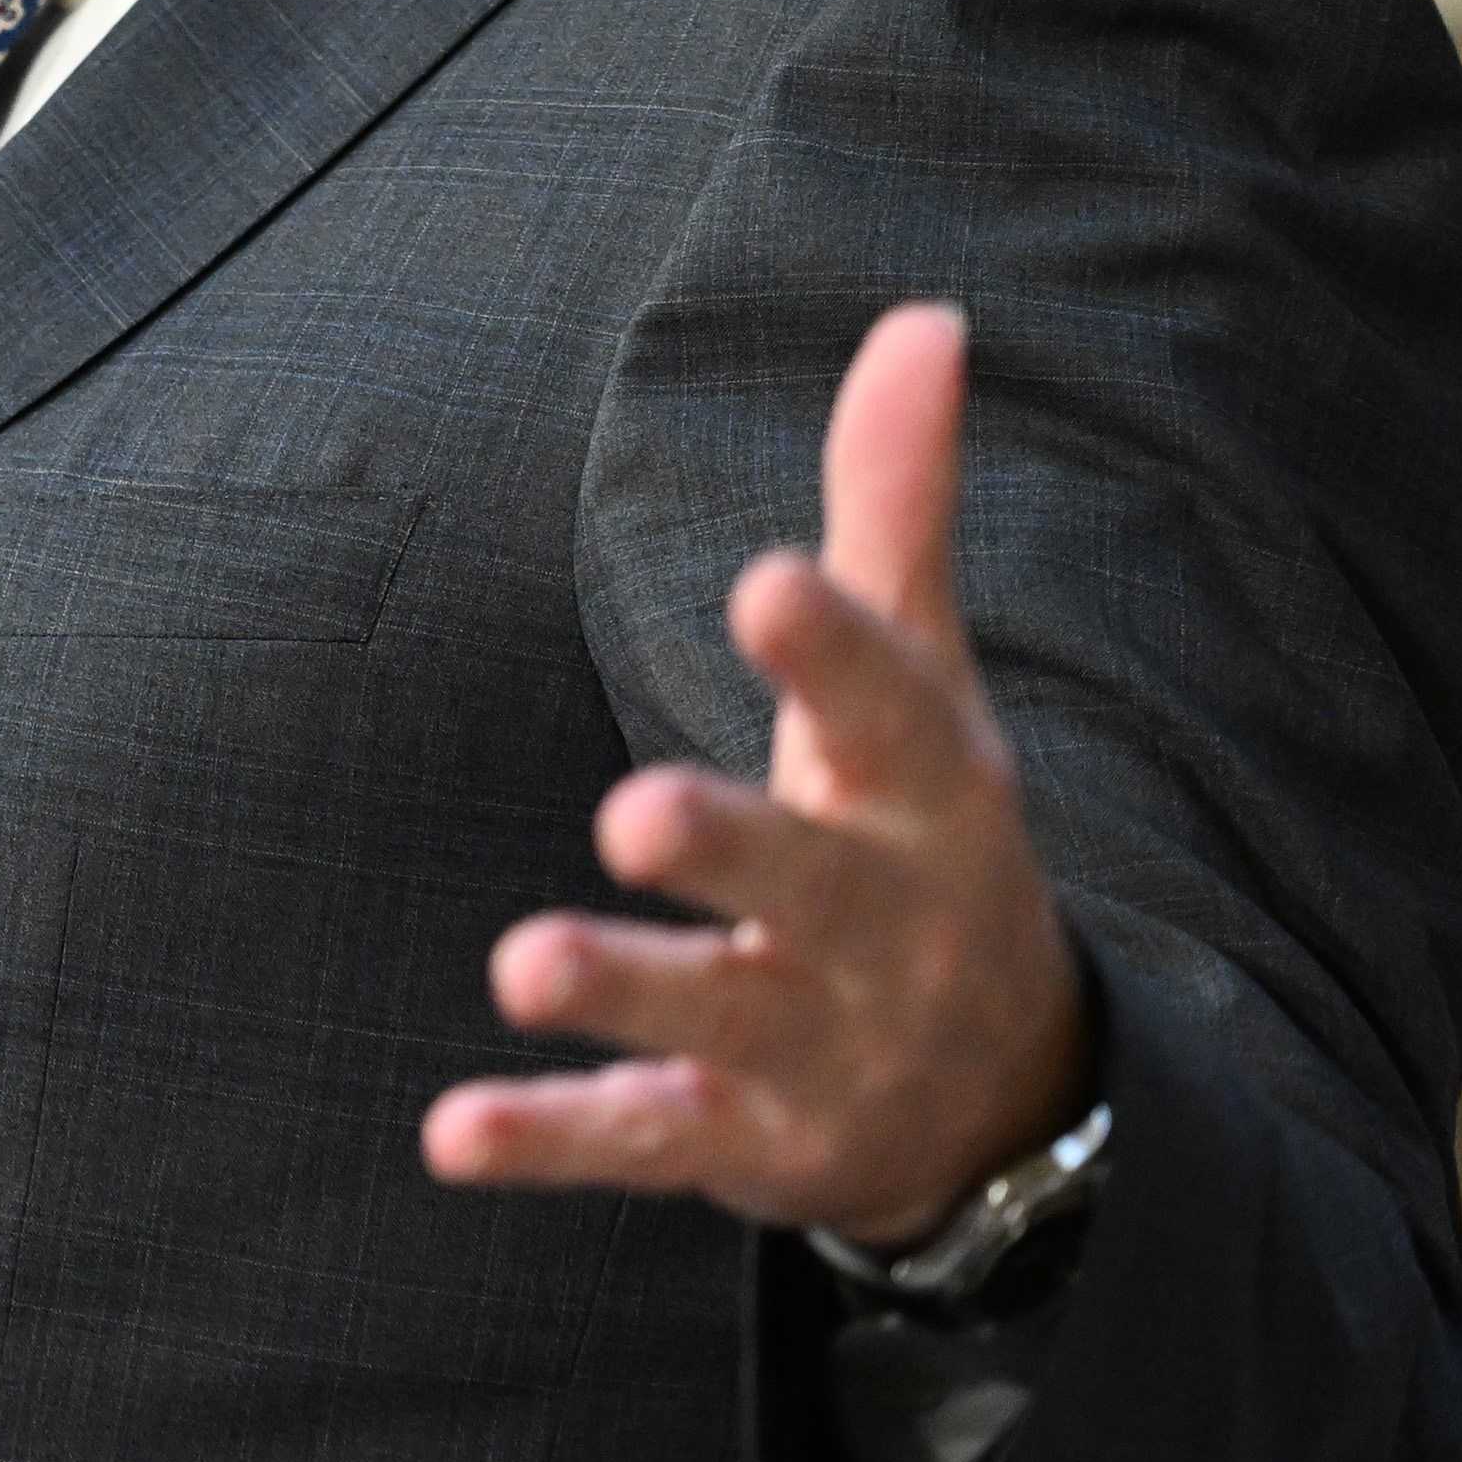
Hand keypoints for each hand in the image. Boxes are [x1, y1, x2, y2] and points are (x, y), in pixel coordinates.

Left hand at [422, 303, 1088, 1244]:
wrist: (1009, 1101)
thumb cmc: (925, 841)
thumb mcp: (927, 688)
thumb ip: (896, 512)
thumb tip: (922, 319)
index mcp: (931, 799)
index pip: (895, 716)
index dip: (836, 655)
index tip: (763, 581)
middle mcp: (885, 925)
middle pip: (808, 884)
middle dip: (730, 851)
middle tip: (631, 811)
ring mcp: (817, 1044)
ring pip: (720, 1018)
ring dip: (623, 991)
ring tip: (521, 962)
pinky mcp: (744, 1140)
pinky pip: (645, 1141)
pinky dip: (552, 1141)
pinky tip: (451, 1133)